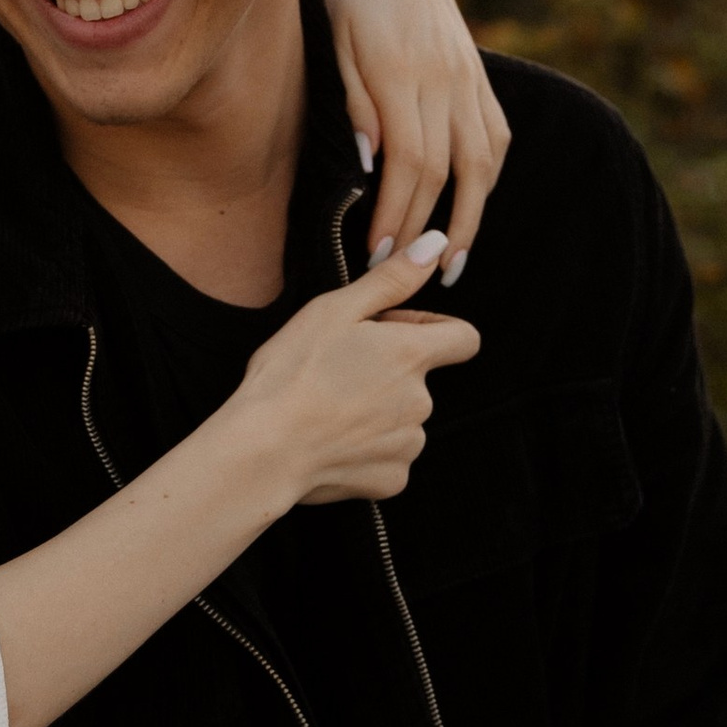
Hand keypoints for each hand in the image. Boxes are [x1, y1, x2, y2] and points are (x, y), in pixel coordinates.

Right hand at [228, 243, 480, 508]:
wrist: (263, 450)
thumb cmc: (291, 374)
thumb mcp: (335, 310)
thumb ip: (393, 279)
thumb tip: (435, 246)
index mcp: (412, 355)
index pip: (463, 337)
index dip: (429, 328)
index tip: (391, 332)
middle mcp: (421, 401)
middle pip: (421, 379)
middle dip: (389, 371)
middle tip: (336, 369)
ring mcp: (408, 444)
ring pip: (403, 419)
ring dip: (377, 411)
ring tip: (329, 408)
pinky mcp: (391, 480)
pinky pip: (389, 458)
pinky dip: (367, 451)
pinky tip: (331, 441)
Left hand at [301, 0, 509, 283]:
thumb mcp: (331, 42)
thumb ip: (352, 102)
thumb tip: (372, 165)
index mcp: (402, 71)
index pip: (410, 161)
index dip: (397, 213)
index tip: (375, 253)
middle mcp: (443, 77)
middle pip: (445, 170)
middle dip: (422, 227)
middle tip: (399, 269)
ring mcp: (467, 76)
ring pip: (482, 160)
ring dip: (469, 217)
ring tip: (450, 263)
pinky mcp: (478, 76)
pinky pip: (495, 136)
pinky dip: (486, 178)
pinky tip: (471, 210)